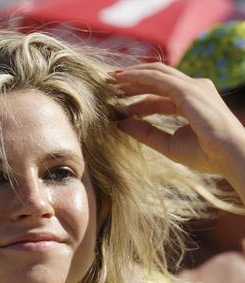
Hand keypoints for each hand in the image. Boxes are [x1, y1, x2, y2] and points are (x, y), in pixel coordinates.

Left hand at [112, 63, 244, 178]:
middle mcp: (193, 89)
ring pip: (156, 74)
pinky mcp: (188, 89)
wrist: (228, 155)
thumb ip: (145, 133)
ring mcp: (192, 86)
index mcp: (190, 103)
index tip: (117, 104)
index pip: (159, 96)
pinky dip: (138, 77)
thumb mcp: (168, 144)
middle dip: (133, 82)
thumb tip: (120, 124)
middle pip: (156, 81)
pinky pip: (158, 78)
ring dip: (132, 76)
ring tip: (110, 81)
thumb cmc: (205, 154)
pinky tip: (121, 80)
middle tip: (109, 86)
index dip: (138, 99)